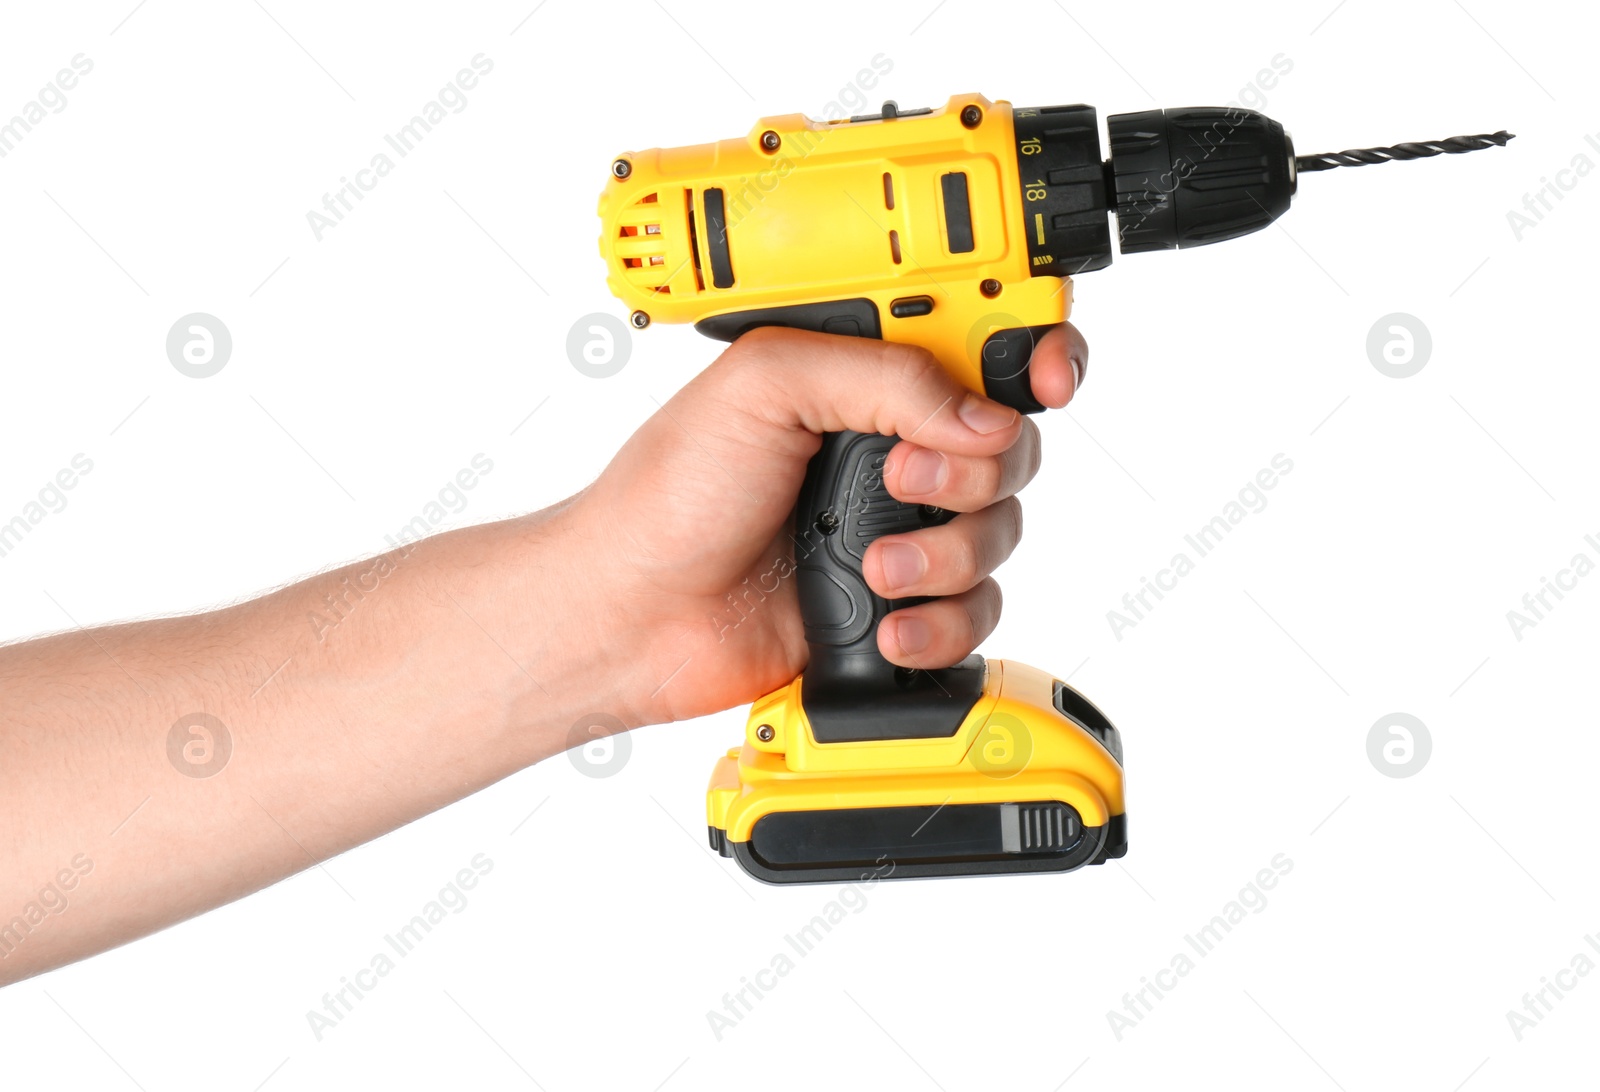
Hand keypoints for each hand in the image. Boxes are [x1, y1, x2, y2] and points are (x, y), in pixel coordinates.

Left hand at [557, 323, 1088, 726]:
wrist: (631, 614)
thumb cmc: (668, 496)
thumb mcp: (763, 386)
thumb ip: (881, 375)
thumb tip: (980, 414)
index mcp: (861, 378)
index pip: (977, 346)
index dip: (1031, 356)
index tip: (1044, 379)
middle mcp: (889, 449)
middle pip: (1010, 446)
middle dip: (973, 470)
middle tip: (902, 479)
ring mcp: (897, 531)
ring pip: (1000, 533)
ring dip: (948, 555)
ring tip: (874, 568)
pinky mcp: (898, 605)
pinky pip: (976, 612)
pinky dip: (942, 623)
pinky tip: (886, 623)